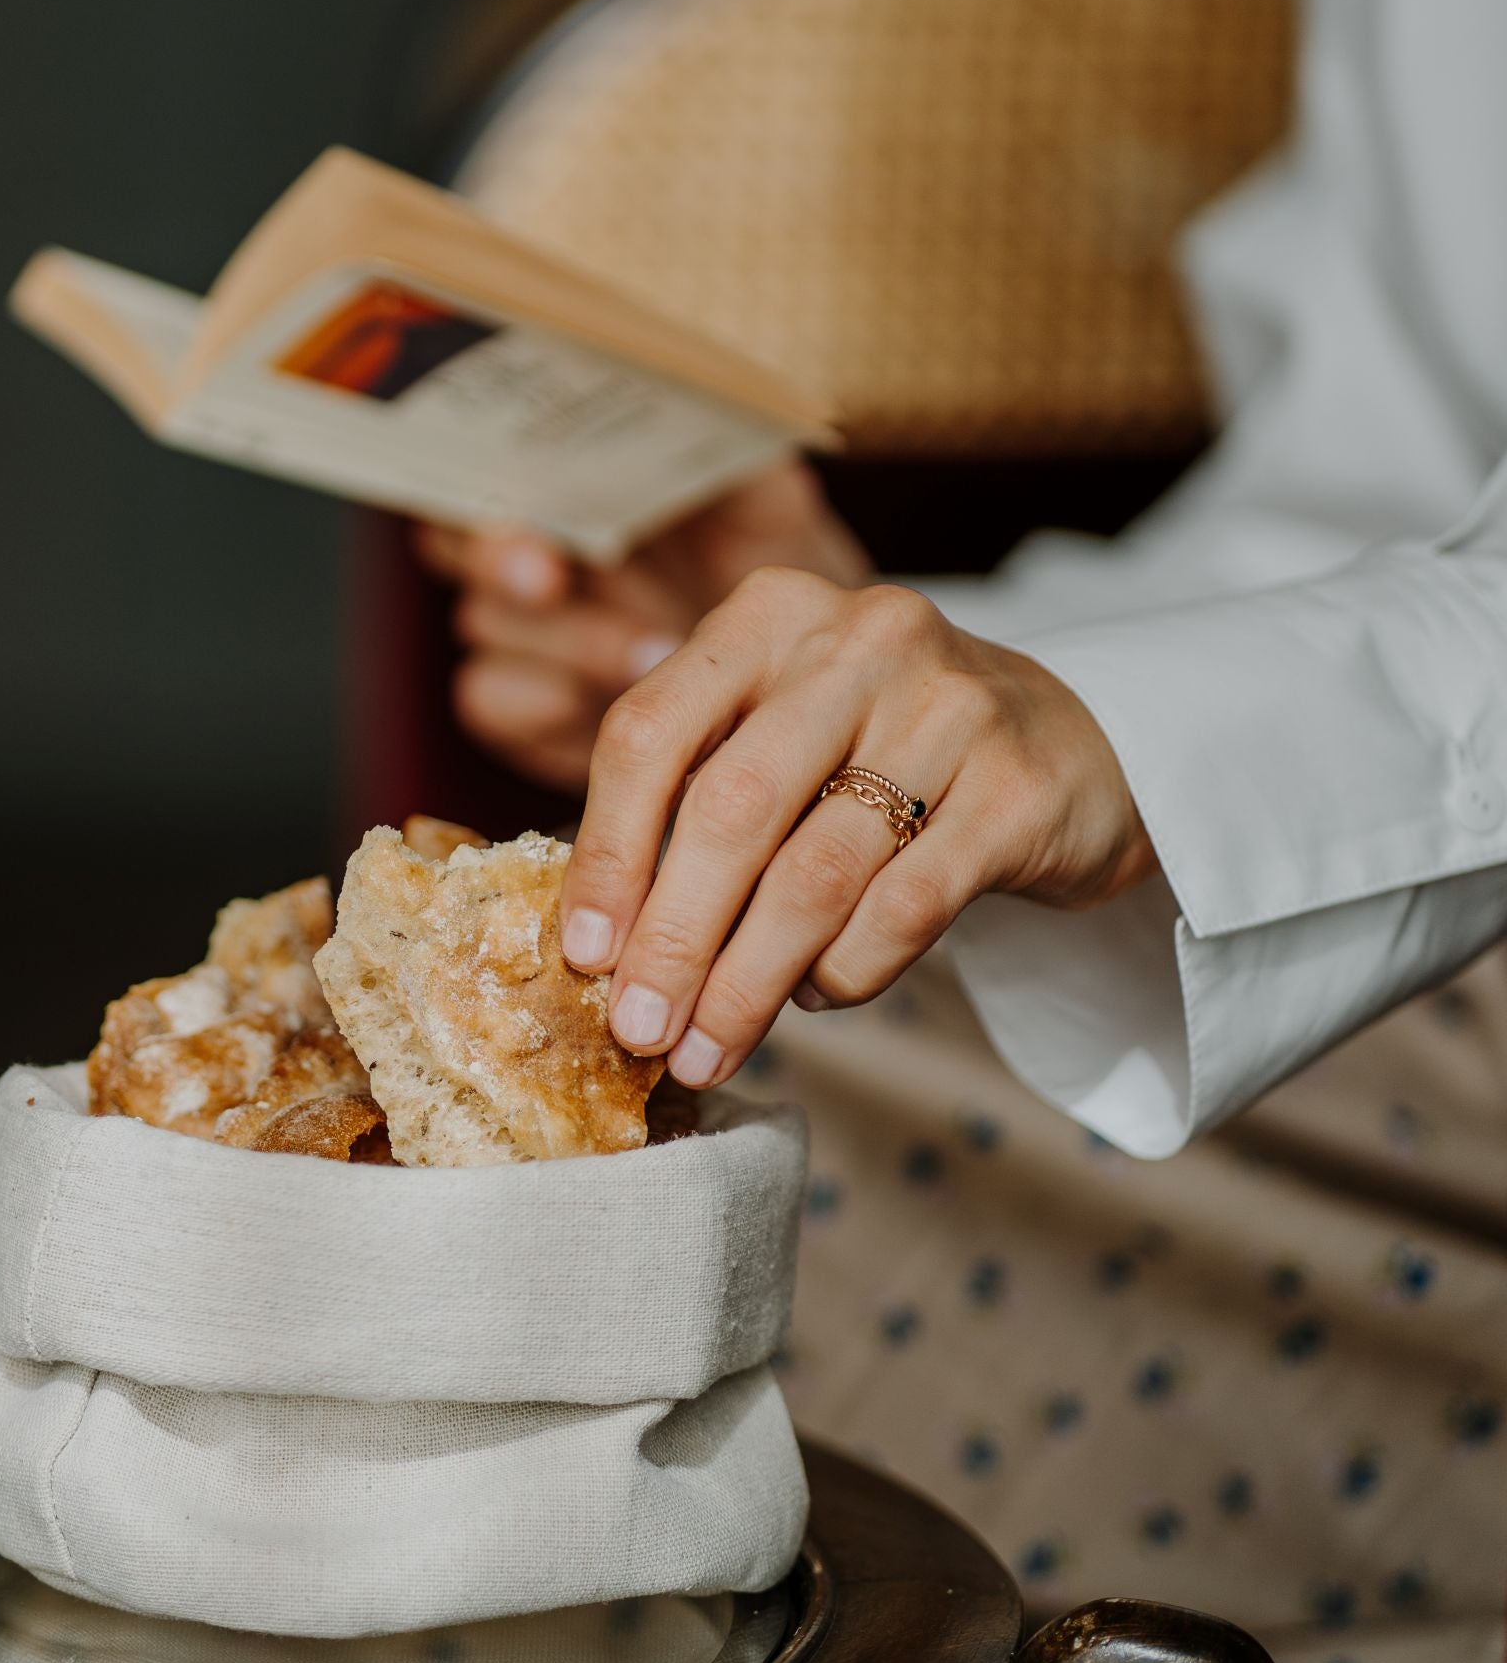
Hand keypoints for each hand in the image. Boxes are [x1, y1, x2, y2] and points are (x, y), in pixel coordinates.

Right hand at [416, 460, 870, 788]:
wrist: (796, 678)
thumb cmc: (774, 576)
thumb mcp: (771, 510)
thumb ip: (734, 466)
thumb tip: (713, 418)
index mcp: (573, 486)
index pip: (489, 457)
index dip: (498, 476)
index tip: (549, 507)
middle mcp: (530, 552)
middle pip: (455, 539)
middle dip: (497, 555)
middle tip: (547, 579)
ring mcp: (520, 632)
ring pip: (484, 619)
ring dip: (563, 637)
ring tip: (656, 654)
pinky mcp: (521, 706)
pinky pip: (486, 697)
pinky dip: (535, 703)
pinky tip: (594, 709)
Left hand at [555, 568, 1156, 1087]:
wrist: (1078, 743)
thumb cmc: (883, 753)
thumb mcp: (782, 736)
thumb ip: (694, 801)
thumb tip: (601, 943)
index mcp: (767, 616)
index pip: (648, 735)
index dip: (605, 853)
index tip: (583, 955)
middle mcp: (858, 641)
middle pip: (727, 809)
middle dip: (673, 938)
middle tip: (639, 1029)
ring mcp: (950, 706)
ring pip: (814, 873)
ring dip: (749, 981)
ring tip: (711, 1046)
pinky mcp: (1020, 788)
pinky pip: (906, 908)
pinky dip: (847, 970)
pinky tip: (817, 998)